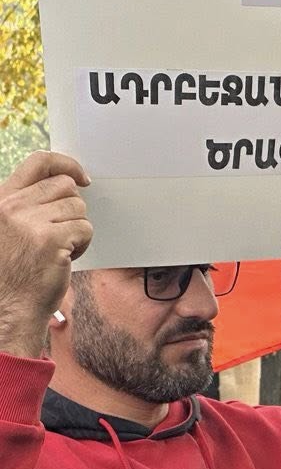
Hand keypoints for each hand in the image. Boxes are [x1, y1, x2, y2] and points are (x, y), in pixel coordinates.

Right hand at [0, 151, 91, 357]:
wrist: (7, 307)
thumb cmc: (12, 271)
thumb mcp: (7, 228)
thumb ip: (27, 204)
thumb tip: (66, 182)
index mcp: (1, 199)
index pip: (38, 161)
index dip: (67, 164)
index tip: (83, 177)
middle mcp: (12, 205)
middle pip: (66, 186)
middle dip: (73, 209)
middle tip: (62, 233)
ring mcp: (30, 221)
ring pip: (78, 208)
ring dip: (77, 229)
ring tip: (59, 249)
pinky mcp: (50, 239)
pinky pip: (85, 228)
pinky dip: (82, 244)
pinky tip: (65, 258)